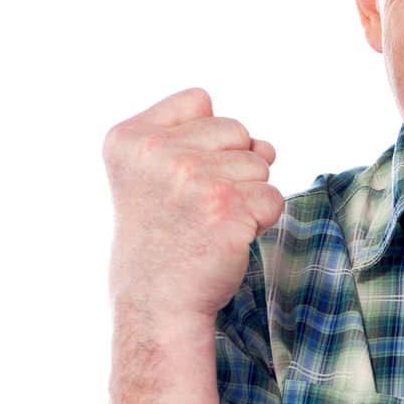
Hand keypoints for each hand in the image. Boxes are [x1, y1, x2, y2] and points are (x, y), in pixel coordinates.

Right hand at [103, 86, 284, 322]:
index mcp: (130, 138)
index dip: (204, 138)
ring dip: (248, 196)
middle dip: (231, 168)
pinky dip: (261, 221)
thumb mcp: (154, 176)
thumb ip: (204, 142)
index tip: (179, 179)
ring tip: (210, 224)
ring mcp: (193, 178)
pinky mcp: (228, 209)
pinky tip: (228, 239)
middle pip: (236, 130)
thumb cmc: (162, 241)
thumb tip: (267, 146)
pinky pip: (273, 198)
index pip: (199, 99)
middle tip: (197, 208)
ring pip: (259, 164)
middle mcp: (158, 152)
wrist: (158, 304)